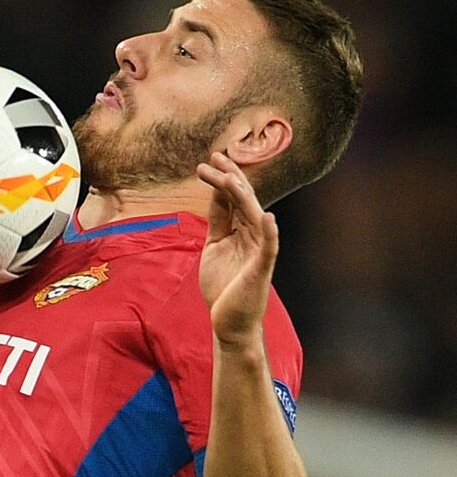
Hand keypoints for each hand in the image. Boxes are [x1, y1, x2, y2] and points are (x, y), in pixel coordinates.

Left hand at [196, 152, 278, 348]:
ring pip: (252, 216)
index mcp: (239, 231)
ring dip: (241, 196)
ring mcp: (258, 250)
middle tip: (216, 155)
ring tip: (229, 177)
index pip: (231, 199)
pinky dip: (268, 231)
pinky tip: (267, 215)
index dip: (221, 180)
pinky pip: (268, 246)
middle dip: (229, 178)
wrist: (229, 321)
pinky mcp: (261, 268)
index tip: (208, 161)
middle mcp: (252, 235)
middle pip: (241, 200)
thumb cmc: (222, 287)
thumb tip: (215, 197)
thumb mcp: (213, 248)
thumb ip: (217, 224)